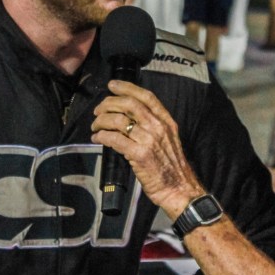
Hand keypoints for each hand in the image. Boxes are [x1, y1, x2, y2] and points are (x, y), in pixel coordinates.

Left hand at [90, 79, 203, 216]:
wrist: (178, 189)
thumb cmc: (171, 168)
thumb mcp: (168, 140)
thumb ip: (152, 127)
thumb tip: (128, 117)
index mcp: (166, 122)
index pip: (146, 97)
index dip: (127, 87)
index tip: (112, 85)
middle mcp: (158, 127)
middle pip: (129, 105)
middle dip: (108, 103)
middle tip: (98, 110)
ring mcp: (149, 140)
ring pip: (118, 120)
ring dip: (101, 121)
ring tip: (95, 126)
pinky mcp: (139, 154)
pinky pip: (114, 139)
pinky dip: (102, 136)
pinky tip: (97, 138)